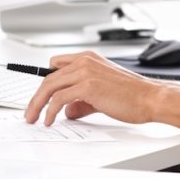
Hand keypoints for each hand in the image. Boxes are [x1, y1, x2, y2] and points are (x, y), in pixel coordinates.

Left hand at [23, 51, 162, 126]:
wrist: (149, 98)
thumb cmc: (132, 96)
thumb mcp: (101, 95)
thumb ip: (81, 101)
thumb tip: (67, 111)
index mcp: (89, 58)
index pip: (56, 66)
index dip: (45, 83)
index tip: (36, 98)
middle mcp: (85, 61)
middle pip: (49, 77)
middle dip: (36, 97)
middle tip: (30, 113)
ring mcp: (86, 71)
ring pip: (50, 85)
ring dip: (38, 104)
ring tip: (35, 119)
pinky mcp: (87, 86)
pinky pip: (59, 98)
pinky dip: (50, 111)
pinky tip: (50, 120)